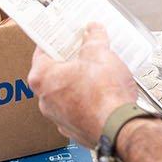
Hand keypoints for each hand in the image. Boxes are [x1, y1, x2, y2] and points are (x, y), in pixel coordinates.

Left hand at [26, 24, 140, 148]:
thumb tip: (93, 30)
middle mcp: (46, 101)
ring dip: (81, 83)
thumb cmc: (104, 95)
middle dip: (71, 61)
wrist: (120, 128)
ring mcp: (60, 119)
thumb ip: (93, 37)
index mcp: (43, 79)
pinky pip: (79, 110)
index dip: (55, 41)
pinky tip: (105, 93)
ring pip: (67, 94)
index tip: (64, 35)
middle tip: (85, 50)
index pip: (41, 52)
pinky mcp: (77, 131)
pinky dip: (89, 101)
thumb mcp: (99, 52)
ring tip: (100, 71)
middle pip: (55, 73)